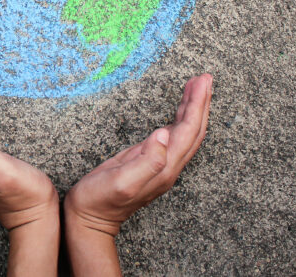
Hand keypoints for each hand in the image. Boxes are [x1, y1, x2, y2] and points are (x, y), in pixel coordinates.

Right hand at [63, 74, 212, 275]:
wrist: (90, 219)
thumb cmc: (100, 200)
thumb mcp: (121, 182)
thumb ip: (146, 161)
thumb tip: (164, 134)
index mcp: (164, 168)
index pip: (188, 131)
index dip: (196, 105)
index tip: (202, 81)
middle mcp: (168, 167)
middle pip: (194, 131)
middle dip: (201, 103)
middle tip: (205, 78)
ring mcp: (161, 166)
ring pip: (186, 133)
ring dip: (193, 109)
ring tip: (197, 86)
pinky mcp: (150, 163)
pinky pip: (175, 138)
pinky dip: (181, 119)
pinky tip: (180, 111)